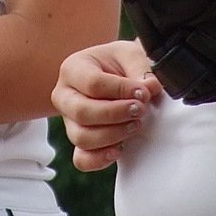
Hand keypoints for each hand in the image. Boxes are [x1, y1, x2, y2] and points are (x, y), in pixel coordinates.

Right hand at [51, 40, 162, 171]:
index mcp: (72, 68)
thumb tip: (150, 88)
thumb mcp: (131, 55)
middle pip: (82, 112)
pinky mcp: (79, 143)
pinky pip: (82, 159)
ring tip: (135, 124)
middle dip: (115, 114)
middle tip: (139, 110)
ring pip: (82, 138)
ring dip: (113, 135)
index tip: (143, 92)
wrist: (117, 75)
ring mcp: (68, 122)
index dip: (121, 90)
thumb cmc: (120, 63)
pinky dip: (101, 158)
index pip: (92, 83)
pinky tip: (121, 148)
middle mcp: (64, 96)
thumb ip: (141, 69)